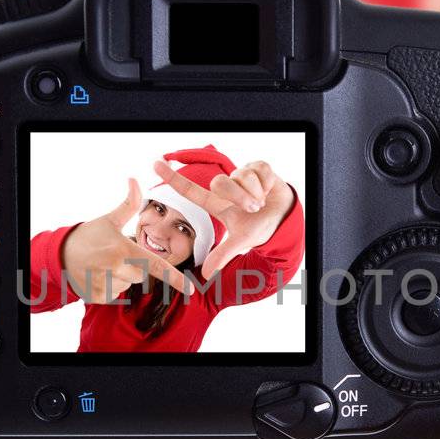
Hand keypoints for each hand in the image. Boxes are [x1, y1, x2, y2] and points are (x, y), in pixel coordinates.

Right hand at [59, 178, 193, 301]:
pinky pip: (116, 294)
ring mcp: (106, 285)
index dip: (174, 278)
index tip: (190, 290)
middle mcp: (115, 269)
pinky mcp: (98, 297)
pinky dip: (111, 285)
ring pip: (129, 284)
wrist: (60, 255)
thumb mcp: (109, 220)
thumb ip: (129, 204)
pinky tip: (99, 274)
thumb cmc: (89, 236)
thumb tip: (135, 180)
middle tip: (116, 255)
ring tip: (106, 264)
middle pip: (142, 275)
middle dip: (135, 265)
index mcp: (123, 250)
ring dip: (123, 276)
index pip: (155, 266)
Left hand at [152, 158, 294, 278]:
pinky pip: (259, 170)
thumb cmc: (259, 227)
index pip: (191, 191)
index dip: (173, 178)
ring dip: (256, 191)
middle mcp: (226, 187)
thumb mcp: (241, 241)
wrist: (284, 218)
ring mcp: (241, 174)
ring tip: (262, 201)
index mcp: (217, 204)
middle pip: (220, 183)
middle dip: (240, 197)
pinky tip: (269, 190)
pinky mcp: (257, 166)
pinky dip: (267, 183)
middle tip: (253, 208)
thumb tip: (206, 274)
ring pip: (242, 176)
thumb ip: (223, 254)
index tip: (154, 163)